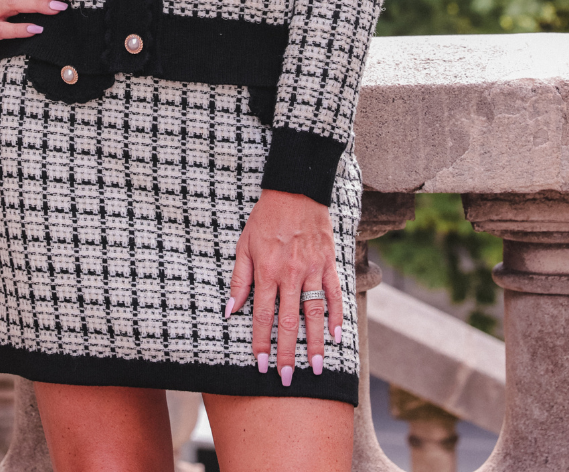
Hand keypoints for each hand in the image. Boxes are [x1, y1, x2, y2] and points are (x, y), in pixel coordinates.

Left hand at [227, 189, 342, 385]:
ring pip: (314, 313)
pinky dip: (337, 316)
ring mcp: (312, 269)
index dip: (261, 342)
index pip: (262, 315)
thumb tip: (230, 310)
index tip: (261, 365)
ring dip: (314, 343)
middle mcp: (290, 273)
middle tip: (287, 379)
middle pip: (289, 320)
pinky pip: (335, 294)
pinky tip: (336, 337)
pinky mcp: (328, 263)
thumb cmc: (265, 218)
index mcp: (267, 270)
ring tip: (315, 368)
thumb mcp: (244, 244)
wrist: (295, 190)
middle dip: (287, 353)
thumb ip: (239, 279)